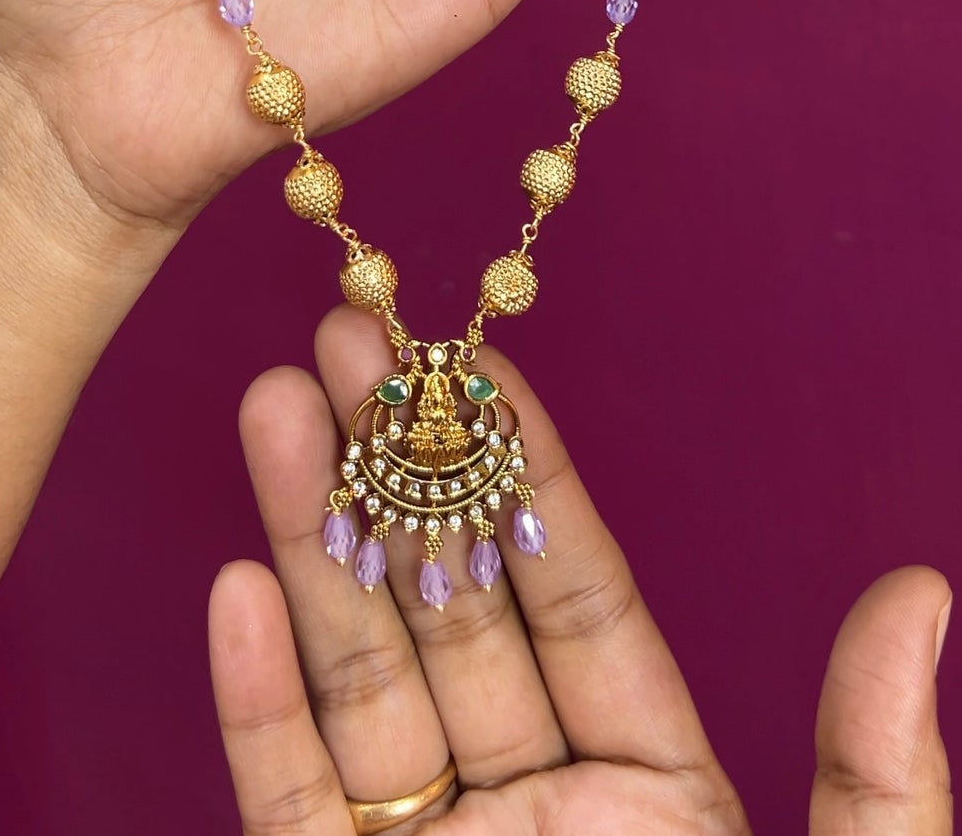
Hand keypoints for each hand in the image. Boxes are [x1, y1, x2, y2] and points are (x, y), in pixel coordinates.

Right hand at [209, 311, 951, 834]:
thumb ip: (879, 774)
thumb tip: (921, 588)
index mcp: (658, 792)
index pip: (577, 590)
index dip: (524, 468)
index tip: (474, 358)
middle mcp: (535, 812)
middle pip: (451, 607)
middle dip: (394, 469)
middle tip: (343, 339)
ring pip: (361, 682)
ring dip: (309, 544)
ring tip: (272, 410)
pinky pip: (295, 808)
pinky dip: (260, 708)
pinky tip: (235, 591)